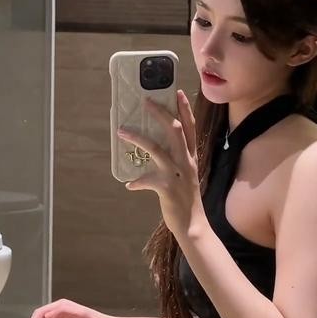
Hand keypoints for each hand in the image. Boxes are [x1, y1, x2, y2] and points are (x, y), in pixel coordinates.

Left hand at [117, 90, 207, 238]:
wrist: (193, 224)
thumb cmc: (185, 200)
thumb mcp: (184, 178)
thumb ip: (172, 165)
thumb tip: (152, 159)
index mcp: (191, 157)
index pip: (190, 128)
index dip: (184, 109)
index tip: (177, 93)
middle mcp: (186, 161)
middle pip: (174, 129)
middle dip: (160, 113)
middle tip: (146, 101)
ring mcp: (176, 173)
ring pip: (156, 148)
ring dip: (137, 138)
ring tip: (123, 131)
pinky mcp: (166, 187)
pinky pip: (146, 179)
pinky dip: (136, 181)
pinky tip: (130, 184)